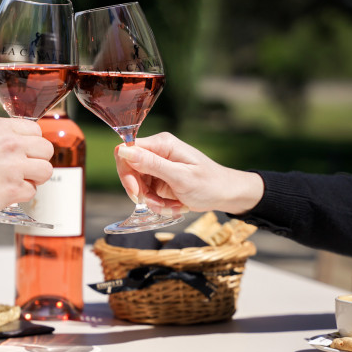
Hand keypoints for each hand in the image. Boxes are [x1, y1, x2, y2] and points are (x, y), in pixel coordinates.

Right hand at [0, 116, 53, 221]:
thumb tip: (17, 139)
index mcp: (1, 127)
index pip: (35, 130)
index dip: (31, 143)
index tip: (24, 152)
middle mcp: (11, 144)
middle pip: (46, 149)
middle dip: (37, 160)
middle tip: (23, 169)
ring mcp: (14, 167)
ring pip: (46, 171)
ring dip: (34, 178)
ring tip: (16, 181)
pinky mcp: (13, 189)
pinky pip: (32, 192)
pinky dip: (20, 195)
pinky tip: (4, 193)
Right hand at [115, 132, 263, 215]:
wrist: (227, 194)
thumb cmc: (209, 184)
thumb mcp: (180, 177)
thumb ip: (151, 164)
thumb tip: (124, 151)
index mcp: (162, 144)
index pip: (126, 151)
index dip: (126, 173)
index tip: (137, 193)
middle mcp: (158, 151)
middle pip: (129, 170)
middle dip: (140, 192)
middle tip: (156, 204)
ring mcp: (158, 165)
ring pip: (137, 185)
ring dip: (151, 201)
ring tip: (172, 207)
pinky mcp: (160, 178)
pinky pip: (147, 193)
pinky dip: (157, 203)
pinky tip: (174, 206)